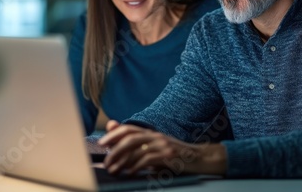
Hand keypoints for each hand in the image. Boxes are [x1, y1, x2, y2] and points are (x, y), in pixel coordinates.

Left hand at [98, 120, 226, 175]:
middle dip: (114, 148)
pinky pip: (148, 160)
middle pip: (130, 137)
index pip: (129, 128)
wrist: (199, 158)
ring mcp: (163, 145)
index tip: (102, 143)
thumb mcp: (156, 149)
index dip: (113, 134)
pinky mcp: (169, 156)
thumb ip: (139, 147)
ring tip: (114, 170)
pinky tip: (130, 173)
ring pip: (137, 149)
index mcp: (151, 133)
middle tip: (105, 160)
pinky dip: (136, 167)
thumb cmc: (175, 156)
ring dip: (122, 161)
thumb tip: (118, 147)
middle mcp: (156, 136)